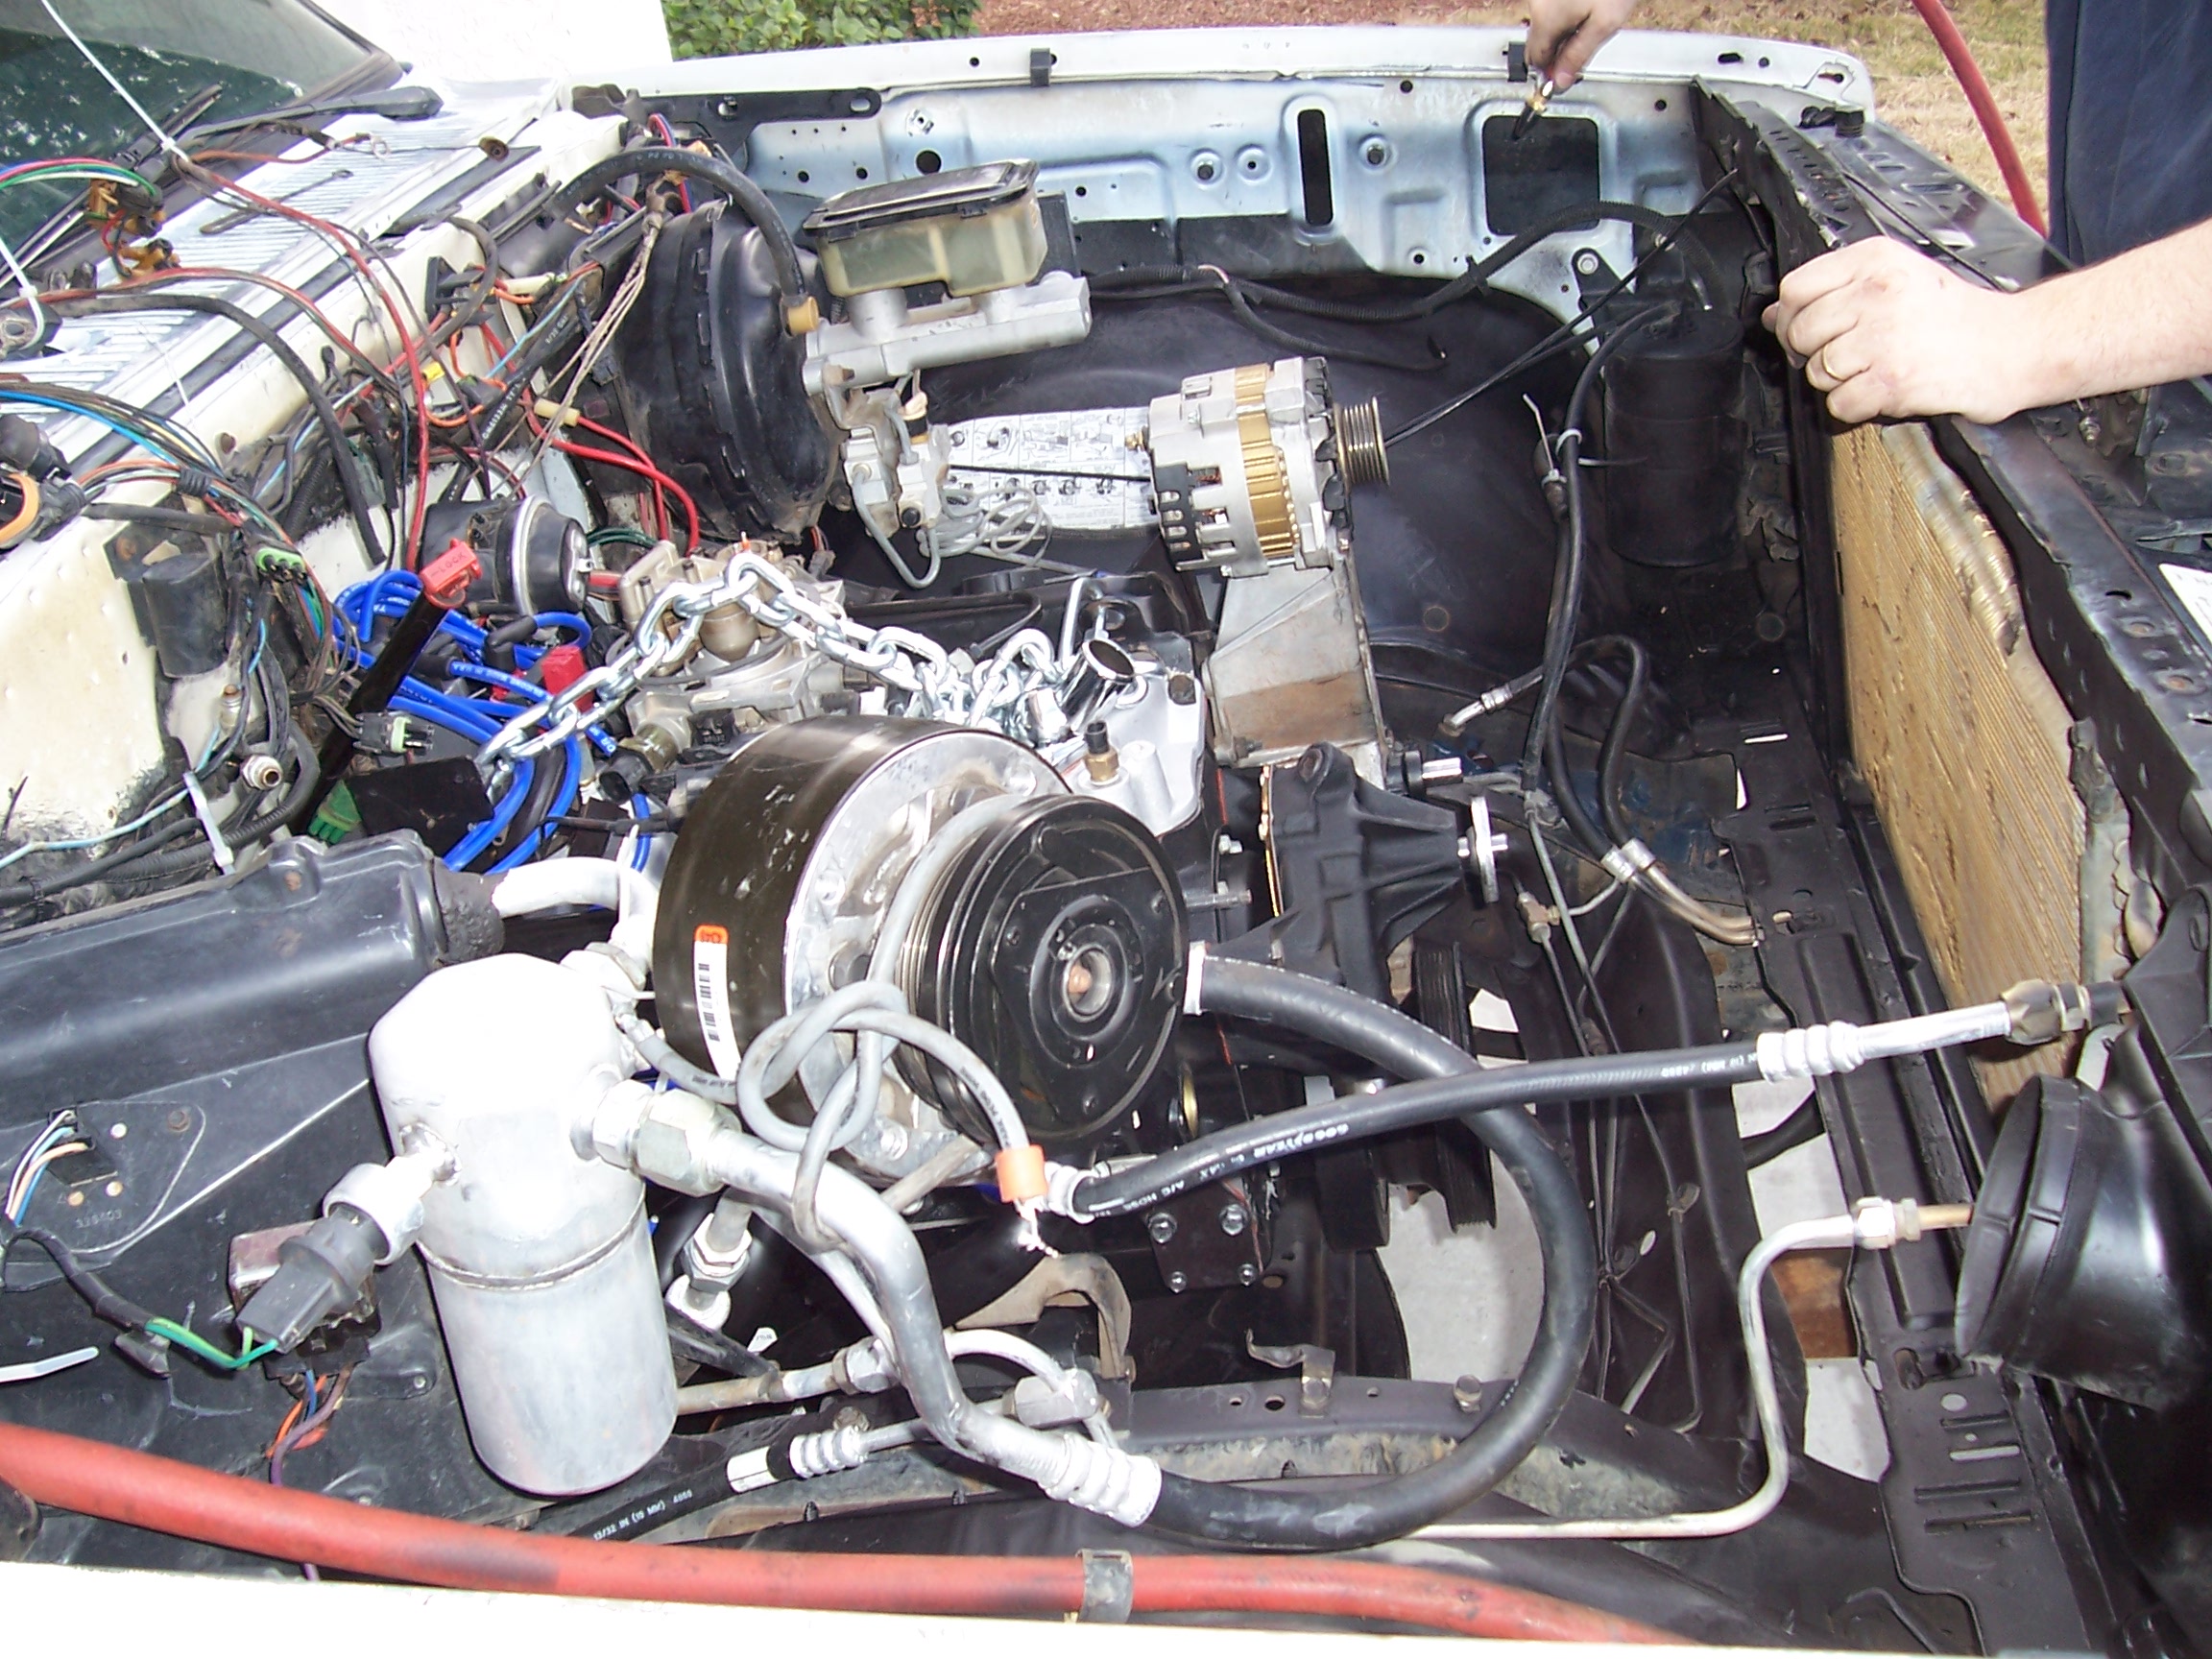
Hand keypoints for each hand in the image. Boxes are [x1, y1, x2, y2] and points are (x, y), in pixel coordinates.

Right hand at [1527, 0, 1634, 89]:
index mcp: (1546, 18)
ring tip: (1590, 22)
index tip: (1563, 76)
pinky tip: (1585, 8)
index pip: (1537, 60)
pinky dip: (1564, 15)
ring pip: (1545, 25)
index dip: (1551, 71)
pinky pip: (1551, 9)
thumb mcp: (1604, 25)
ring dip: (1562, 31)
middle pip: (1539, 42)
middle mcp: (1538, 4)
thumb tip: (1561, 80)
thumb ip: (1579, 55)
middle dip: (1557, 51)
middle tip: (1581, 49)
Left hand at [1762, 237, 2029, 423]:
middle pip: (1800, 332)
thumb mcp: (1898, 279)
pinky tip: (1885, 389)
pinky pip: (1839, 403)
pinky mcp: (1892, 379)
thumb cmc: (1955, 315)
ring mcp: (1883, 337)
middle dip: (1814, 352)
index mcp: (1876, 260)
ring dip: (1840, 381)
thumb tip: (1774, 315)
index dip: (1793, 315)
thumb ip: (1835, 291)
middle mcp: (1877, 292)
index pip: (1795, 288)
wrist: (2014, 345)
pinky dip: (1856, 406)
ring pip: (1818, 370)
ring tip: (1876, 368)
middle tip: (1849, 354)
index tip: (1810, 329)